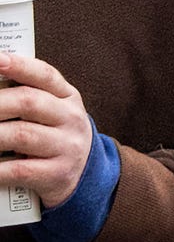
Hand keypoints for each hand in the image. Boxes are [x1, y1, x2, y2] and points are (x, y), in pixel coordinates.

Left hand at [0, 50, 93, 206]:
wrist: (86, 175)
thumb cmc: (56, 136)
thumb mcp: (54, 111)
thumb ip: (31, 95)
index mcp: (68, 97)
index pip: (44, 75)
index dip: (19, 65)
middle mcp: (71, 118)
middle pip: (29, 102)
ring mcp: (67, 147)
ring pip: (22, 135)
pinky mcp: (58, 174)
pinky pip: (21, 169)